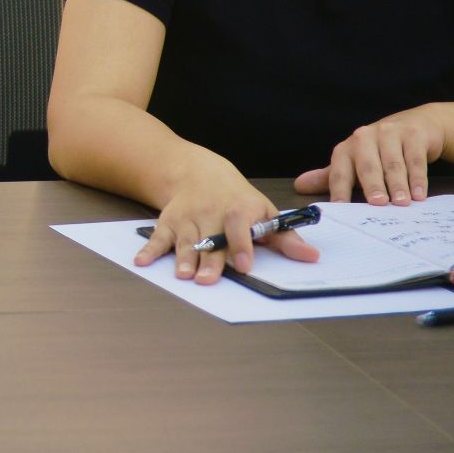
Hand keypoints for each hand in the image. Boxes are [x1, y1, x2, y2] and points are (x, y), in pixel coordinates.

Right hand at [134, 160, 318, 282]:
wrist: (198, 172)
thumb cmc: (237, 199)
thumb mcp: (265, 212)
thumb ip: (285, 238)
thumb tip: (312, 257)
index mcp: (239, 208)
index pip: (240, 225)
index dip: (242, 244)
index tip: (245, 264)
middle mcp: (211, 212)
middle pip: (210, 239)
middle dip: (208, 260)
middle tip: (207, 280)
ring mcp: (188, 217)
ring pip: (186, 240)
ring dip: (182, 258)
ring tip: (183, 275)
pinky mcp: (169, 222)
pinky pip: (157, 236)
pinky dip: (149, 250)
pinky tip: (142, 262)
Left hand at [294, 106, 445, 204]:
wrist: (415, 124)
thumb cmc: (379, 150)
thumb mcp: (355, 162)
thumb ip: (331, 176)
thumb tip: (299, 186)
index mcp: (346, 148)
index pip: (339, 171)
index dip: (338, 190)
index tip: (340, 208)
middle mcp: (364, 138)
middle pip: (367, 166)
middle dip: (372, 185)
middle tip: (378, 204)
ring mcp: (389, 133)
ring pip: (393, 164)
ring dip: (398, 185)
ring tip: (402, 203)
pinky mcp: (412, 134)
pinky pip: (415, 159)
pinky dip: (418, 178)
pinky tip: (420, 194)